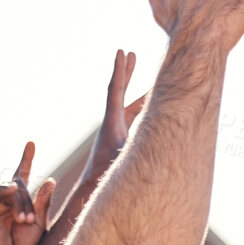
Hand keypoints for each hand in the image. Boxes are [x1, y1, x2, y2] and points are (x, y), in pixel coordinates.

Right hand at [0, 142, 55, 244]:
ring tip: (24, 220)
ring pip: (7, 189)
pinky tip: (10, 189)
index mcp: (19, 200)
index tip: (31, 143)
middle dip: (27, 200)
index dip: (26, 159)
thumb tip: (50, 179)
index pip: (22, 175)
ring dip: (18, 202)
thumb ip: (43, 202)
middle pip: (18, 184)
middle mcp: (5, 199)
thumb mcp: (40, 222)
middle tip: (30, 221)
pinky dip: (1, 190)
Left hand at [84, 49, 146, 185]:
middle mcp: (112, 124)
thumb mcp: (121, 162)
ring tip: (150, 83)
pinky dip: (143, 113)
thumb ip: (134, 151)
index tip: (122, 52)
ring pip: (128, 108)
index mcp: (111, 124)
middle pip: (119, 92)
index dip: (120, 71)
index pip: (115, 91)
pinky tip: (153, 112)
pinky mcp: (119, 142)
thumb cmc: (104, 179)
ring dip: (139, 95)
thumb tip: (153, 142)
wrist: (90, 192)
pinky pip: (133, 122)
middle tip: (131, 54)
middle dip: (126, 73)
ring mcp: (115, 133)